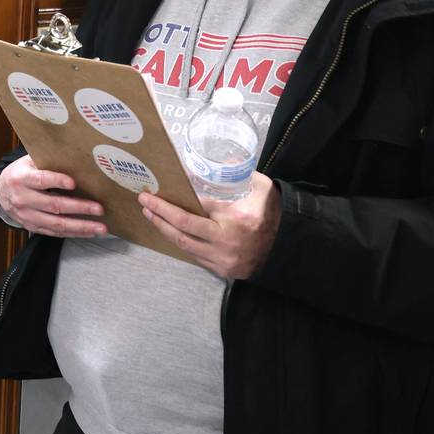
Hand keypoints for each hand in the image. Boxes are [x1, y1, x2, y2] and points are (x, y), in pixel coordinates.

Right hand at [0, 155, 106, 237]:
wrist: (1, 192)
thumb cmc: (22, 173)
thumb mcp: (28, 161)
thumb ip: (47, 160)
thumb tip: (75, 157)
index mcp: (21, 178)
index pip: (40, 180)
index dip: (56, 181)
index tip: (73, 182)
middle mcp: (23, 199)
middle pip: (53, 205)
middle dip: (78, 208)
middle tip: (99, 208)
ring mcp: (27, 216)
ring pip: (56, 224)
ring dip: (80, 226)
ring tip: (100, 227)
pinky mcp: (32, 227)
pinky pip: (55, 233)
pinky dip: (74, 233)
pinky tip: (89, 231)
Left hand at [139, 172, 281, 278]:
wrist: (289, 246)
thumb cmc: (273, 213)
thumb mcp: (260, 188)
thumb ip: (236, 174)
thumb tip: (209, 162)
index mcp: (237, 221)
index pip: (195, 211)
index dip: (172, 203)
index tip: (155, 193)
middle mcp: (227, 243)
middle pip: (182, 230)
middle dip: (160, 214)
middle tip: (144, 201)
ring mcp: (223, 260)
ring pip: (184, 245)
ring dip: (164, 229)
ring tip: (150, 214)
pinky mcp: (222, 270)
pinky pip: (194, 255)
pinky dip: (180, 241)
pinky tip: (169, 229)